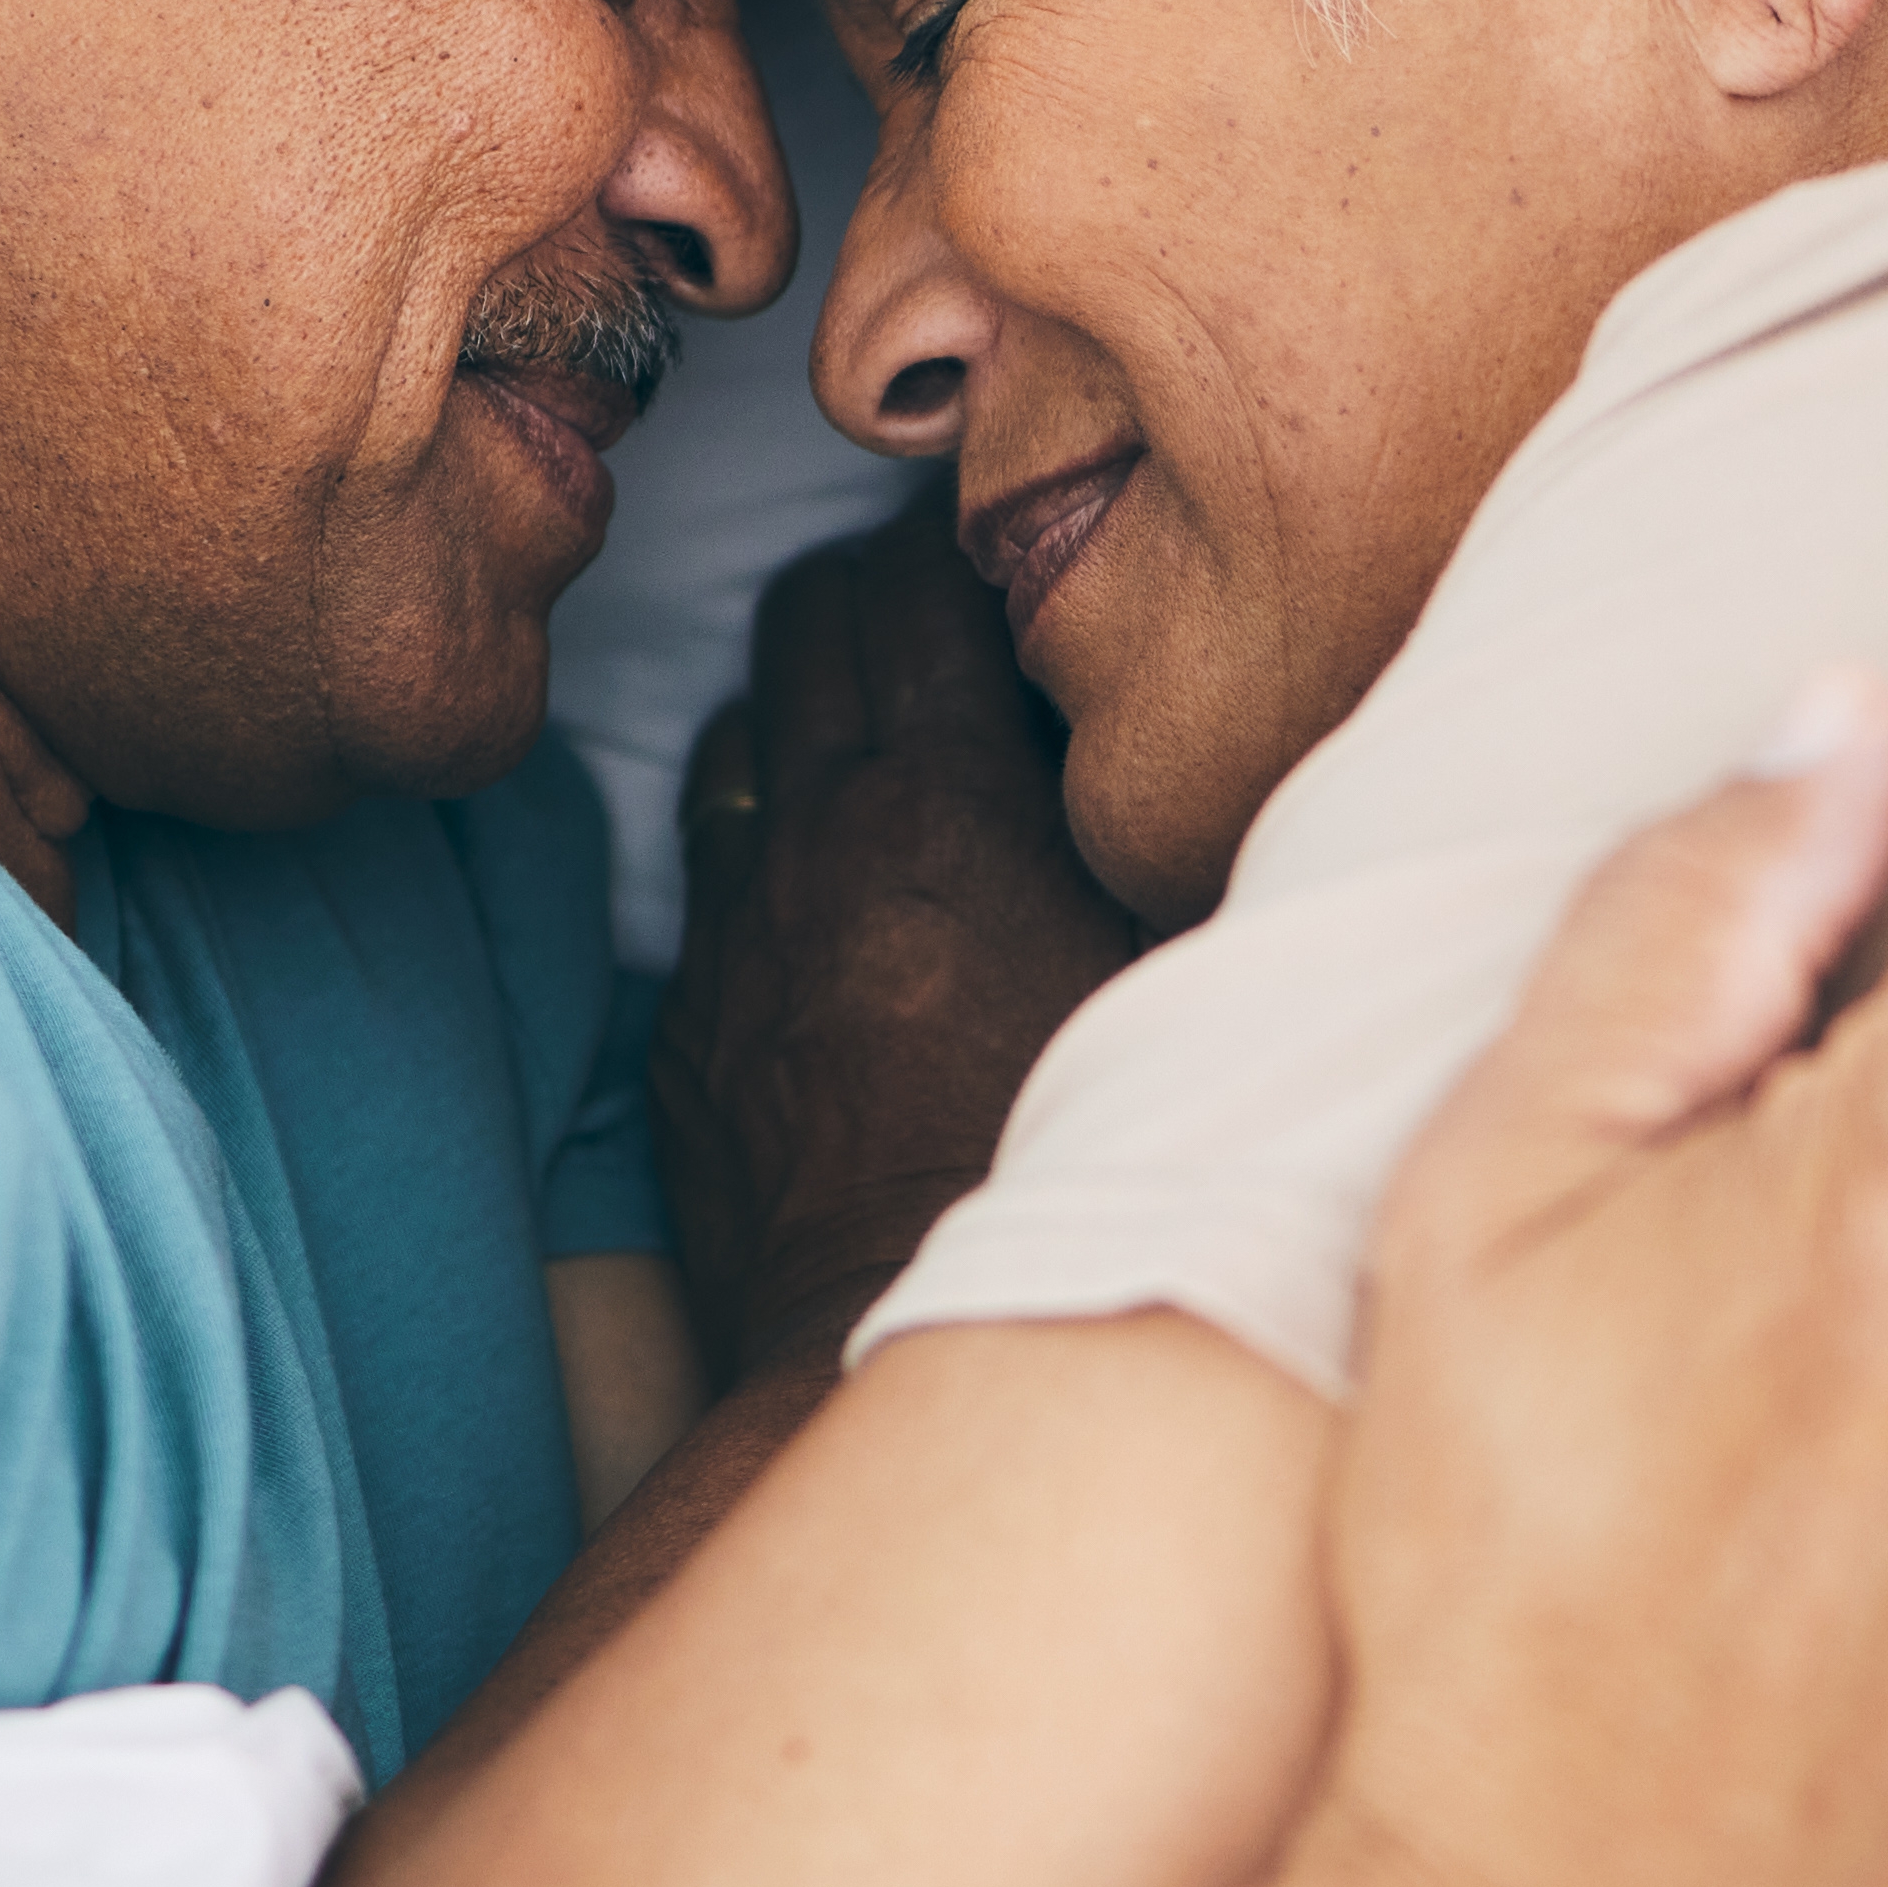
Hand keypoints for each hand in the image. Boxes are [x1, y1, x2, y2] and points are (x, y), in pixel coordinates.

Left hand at [653, 503, 1158, 1373]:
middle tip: (942, 619)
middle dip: (871, 594)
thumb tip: (1195, 736)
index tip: (1009, 557)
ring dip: (806, 712)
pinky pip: (708, 871)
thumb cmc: (1077, 1160)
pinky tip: (831, 892)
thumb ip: (1158, 834)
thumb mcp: (1165, 973)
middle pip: (807, 619)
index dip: (961, 549)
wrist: (910, 1337)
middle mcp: (817, 839)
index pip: (915, 582)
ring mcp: (738, 927)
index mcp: (942, 806)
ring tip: (884, 746)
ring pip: (742, 731)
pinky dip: (761, 845)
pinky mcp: (691, 1020)